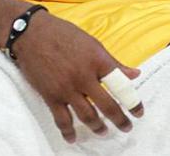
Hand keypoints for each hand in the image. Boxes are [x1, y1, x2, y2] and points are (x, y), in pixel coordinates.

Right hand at [11, 11, 142, 143]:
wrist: (31, 34)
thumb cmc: (63, 34)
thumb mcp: (92, 43)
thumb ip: (113, 62)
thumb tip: (134, 74)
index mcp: (97, 60)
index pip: (120, 85)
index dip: (132, 101)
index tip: (138, 112)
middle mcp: (84, 76)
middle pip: (107, 105)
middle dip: (119, 120)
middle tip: (126, 127)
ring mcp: (67, 88)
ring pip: (87, 116)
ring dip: (98, 127)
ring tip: (103, 131)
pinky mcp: (51, 95)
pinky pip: (62, 119)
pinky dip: (68, 131)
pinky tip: (73, 137)